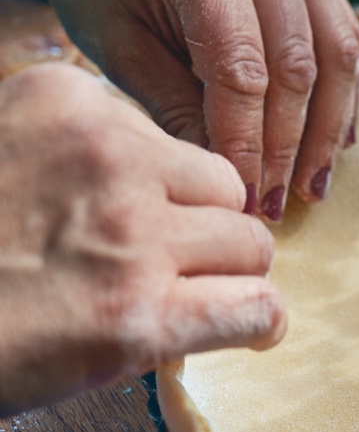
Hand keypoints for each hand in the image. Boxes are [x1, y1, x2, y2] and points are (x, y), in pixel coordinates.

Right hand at [0, 64, 285, 414]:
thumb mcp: (4, 149)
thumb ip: (75, 152)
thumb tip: (160, 180)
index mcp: (65, 102)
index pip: (171, 141)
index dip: (166, 192)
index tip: (135, 225)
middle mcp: (109, 158)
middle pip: (226, 189)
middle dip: (210, 231)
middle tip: (175, 268)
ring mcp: (130, 237)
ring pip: (251, 245)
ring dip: (233, 277)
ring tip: (197, 300)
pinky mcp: (140, 318)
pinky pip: (255, 307)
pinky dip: (260, 321)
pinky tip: (249, 330)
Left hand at [4, 0, 358, 221]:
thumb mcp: (121, 49)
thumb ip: (178, 109)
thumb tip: (232, 180)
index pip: (241, 69)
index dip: (247, 142)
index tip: (243, 197)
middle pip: (297, 66)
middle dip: (288, 147)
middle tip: (274, 205)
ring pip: (337, 58)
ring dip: (327, 132)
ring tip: (310, 189)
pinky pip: (346, 44)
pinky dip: (342, 101)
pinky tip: (333, 147)